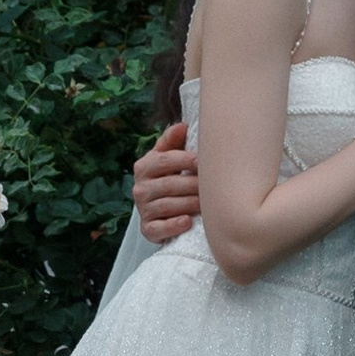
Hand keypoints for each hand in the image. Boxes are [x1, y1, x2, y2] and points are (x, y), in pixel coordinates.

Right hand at [133, 124, 200, 242]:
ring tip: (208, 204)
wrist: (158, 210)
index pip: (164, 160)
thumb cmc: (169, 177)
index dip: (185, 160)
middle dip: (193, 185)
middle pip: (169, 184)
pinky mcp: (148, 230)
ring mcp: (143, 210)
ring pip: (168, 206)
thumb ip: (173, 142)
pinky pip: (159, 229)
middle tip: (214, 186)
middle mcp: (140, 188)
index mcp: (144, 167)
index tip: (203, 161)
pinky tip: (188, 221)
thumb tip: (183, 125)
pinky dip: (174, 226)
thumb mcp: (167, 158)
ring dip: (190, 204)